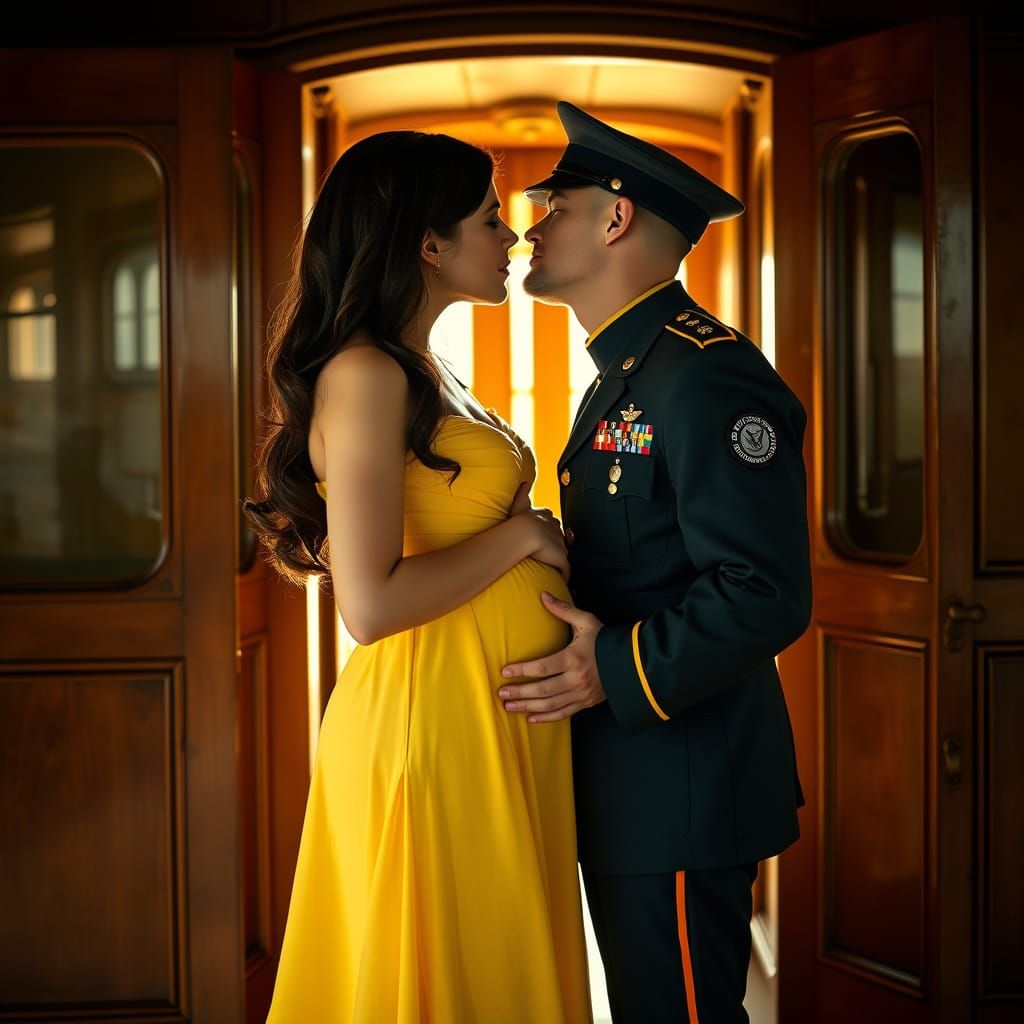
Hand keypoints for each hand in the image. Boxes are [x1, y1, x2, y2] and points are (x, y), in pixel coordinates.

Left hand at [498, 592, 605, 721]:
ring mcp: (581, 694)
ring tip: (509, 706)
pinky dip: (546, 718)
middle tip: (501, 692)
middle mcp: (576, 679)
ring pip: (550, 705)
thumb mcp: (586, 621)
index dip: (522, 670)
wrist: (632, 661)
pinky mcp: (586, 703)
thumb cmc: (606, 639)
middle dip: (520, 692)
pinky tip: (531, 718)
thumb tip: (543, 596)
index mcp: (573, 658)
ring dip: (528, 707)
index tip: (505, 671)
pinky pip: (563, 714)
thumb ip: (563, 610)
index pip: (542, 667)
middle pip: (542, 689)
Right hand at [509, 485, 567, 581]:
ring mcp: (560, 544)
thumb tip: (525, 482)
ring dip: (559, 560)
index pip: (552, 524)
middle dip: (557, 544)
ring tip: (555, 568)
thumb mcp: (519, 504)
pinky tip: (561, 581)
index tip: (545, 537)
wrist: (523, 533)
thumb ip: (522, 493)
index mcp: (548, 518)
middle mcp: (557, 530)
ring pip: (562, 552)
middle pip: (560, 537)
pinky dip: (564, 575)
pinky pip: (565, 569)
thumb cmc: (518, 520)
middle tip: (550, 554)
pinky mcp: (561, 558)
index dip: (549, 531)